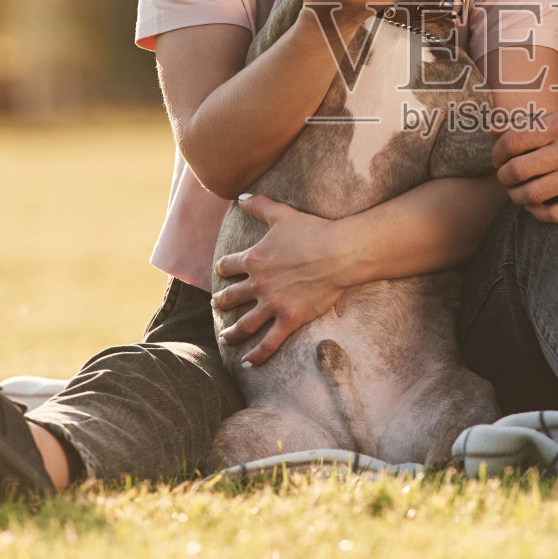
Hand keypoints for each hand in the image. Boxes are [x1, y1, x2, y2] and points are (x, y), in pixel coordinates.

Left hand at [212, 194, 355, 365]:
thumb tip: (240, 196)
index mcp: (254, 259)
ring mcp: (272, 304)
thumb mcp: (281, 213)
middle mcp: (258, 284)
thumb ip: (258, 205)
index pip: (227, 266)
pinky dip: (256, 355)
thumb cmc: (313, 231)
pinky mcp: (289, 320)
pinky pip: (268, 343)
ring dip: (231, 332)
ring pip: (244, 324)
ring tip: (224, 337)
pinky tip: (246, 362)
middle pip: (230, 296)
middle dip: (221, 302)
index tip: (222, 273)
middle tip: (217, 305)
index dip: (223, 269)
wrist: (339, 253)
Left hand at [492, 103, 557, 222]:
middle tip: (505, 175)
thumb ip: (529, 122)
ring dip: (515, 196)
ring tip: (516, 190)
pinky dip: (537, 213)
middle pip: (517, 171)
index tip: (498, 157)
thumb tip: (492, 130)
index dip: (497, 152)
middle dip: (502, 176)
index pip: (512, 141)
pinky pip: (554, 214)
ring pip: (531, 195)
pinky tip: (535, 204)